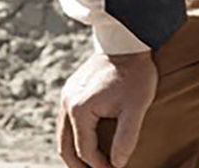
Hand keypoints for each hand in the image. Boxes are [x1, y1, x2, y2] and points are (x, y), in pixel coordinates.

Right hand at [58, 51, 156, 167]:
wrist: (126, 42)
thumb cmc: (135, 74)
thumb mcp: (136, 107)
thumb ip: (126, 138)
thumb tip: (118, 164)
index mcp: (80, 110)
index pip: (86, 150)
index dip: (99, 166)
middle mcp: (67, 104)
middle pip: (65, 147)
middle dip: (78, 166)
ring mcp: (67, 96)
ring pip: (63, 134)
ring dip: (74, 152)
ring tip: (90, 165)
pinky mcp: (71, 90)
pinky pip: (66, 121)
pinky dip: (73, 137)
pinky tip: (88, 142)